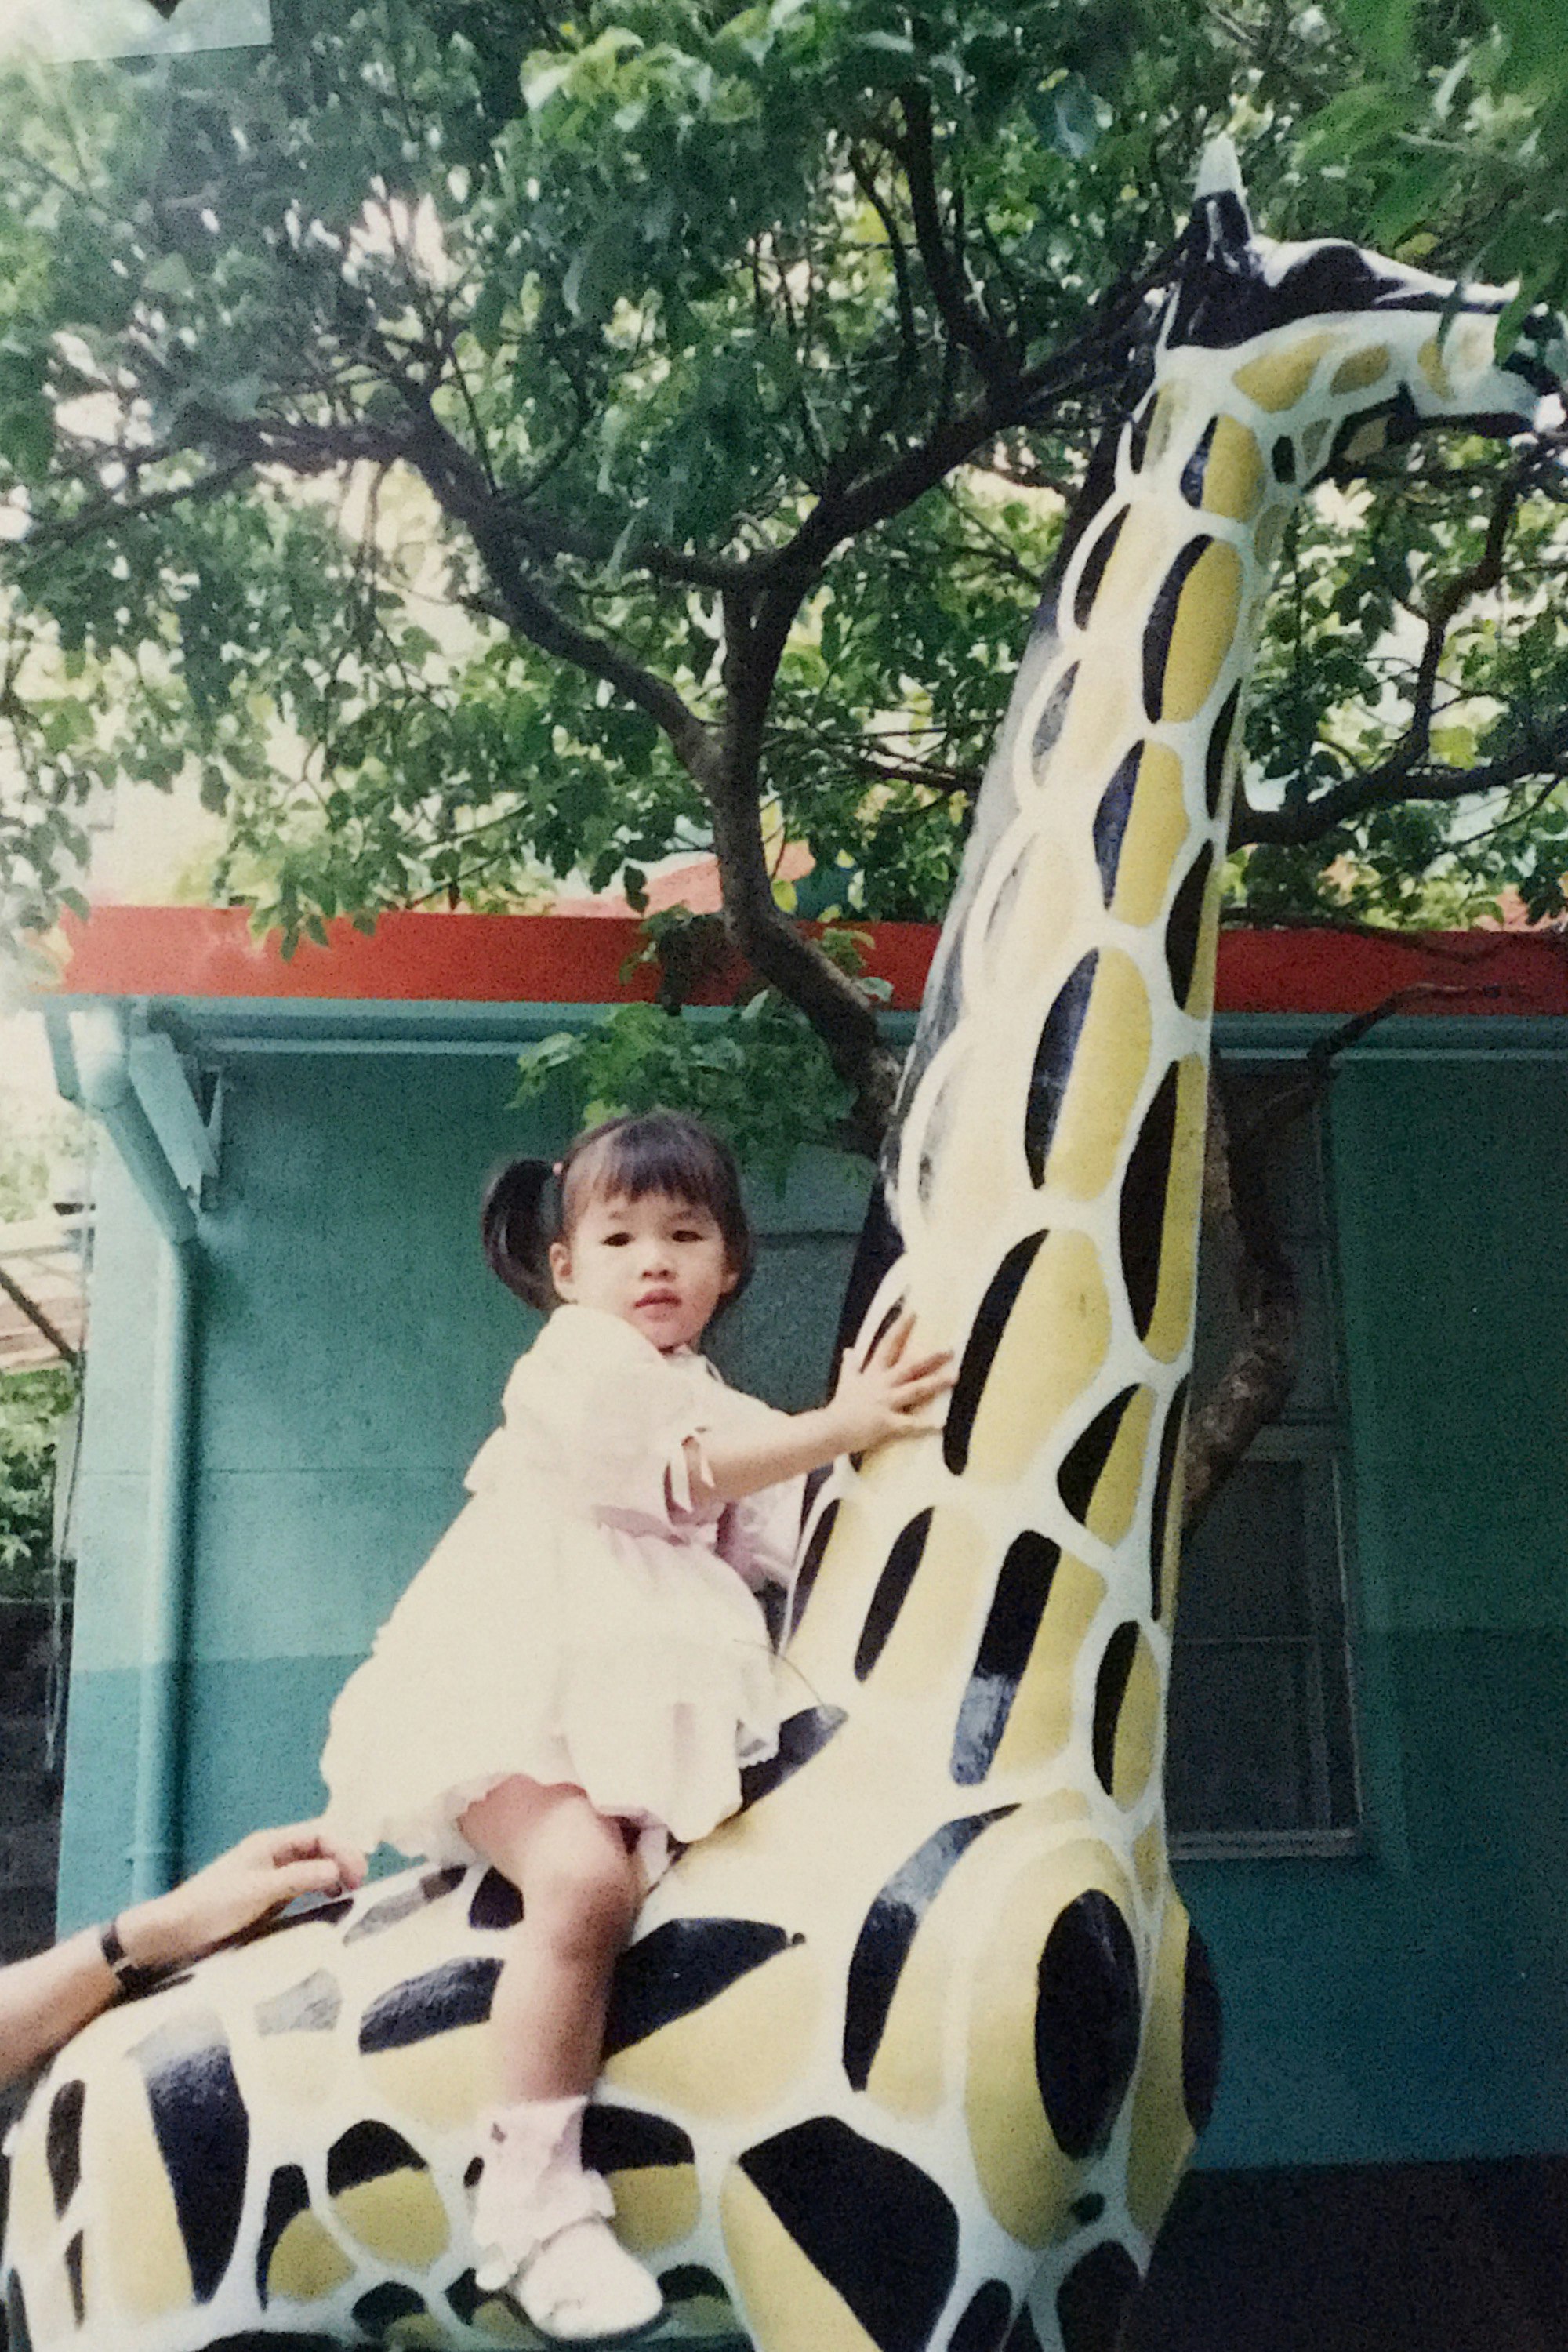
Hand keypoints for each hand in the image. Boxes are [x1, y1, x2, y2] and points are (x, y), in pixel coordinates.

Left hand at [117, 1821, 367, 1969]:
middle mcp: (273, 1853)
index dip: (344, 1849)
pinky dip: (321, 1886)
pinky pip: (303, 1882)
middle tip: (360, 1883)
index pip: (319, 1833)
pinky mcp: (268, 1895)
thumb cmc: (213, 1907)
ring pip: (314, 1863)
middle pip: (320, 1845)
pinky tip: (328, 1899)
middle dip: (344, 1857)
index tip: (359, 1874)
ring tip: (350, 1890)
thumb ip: (299, 1877)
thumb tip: (339, 1868)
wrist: (176, 1932)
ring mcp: (271, 1874)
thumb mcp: (259, 1891)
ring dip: (334, 1871)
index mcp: (270, 1842)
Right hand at [827, 1310, 953, 1456]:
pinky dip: (924, 1425)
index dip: (900, 1328)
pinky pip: (909, 1424)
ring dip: (936, 1383)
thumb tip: (849, 1350)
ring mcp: (885, 1403)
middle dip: (931, 1357)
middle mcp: (882, 1385)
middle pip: (910, 1366)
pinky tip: (941, 1424)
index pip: (888, 1345)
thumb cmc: (841, 1407)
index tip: (913, 1312)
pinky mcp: (886, 1424)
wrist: (831, 1430)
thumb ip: (850, 1366)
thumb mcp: (846, 1383)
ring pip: (915, 1389)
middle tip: (951, 1349)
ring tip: (955, 1376)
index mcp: (873, 1374)